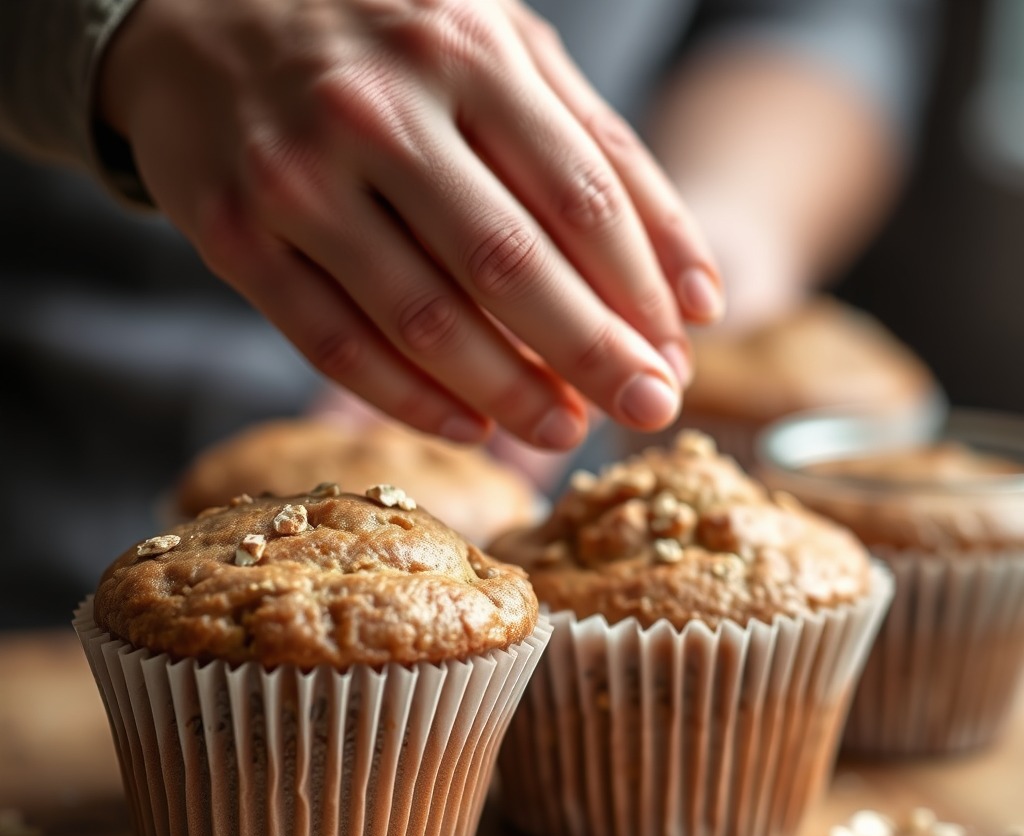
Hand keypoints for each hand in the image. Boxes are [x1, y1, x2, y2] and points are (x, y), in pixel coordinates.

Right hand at [99, 0, 722, 449]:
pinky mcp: (232, 236)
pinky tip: (472, 428)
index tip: (680, 353)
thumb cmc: (382, 42)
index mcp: (463, 49)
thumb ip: (602, 156)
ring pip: (425, 320)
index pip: (582, 198)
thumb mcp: (501, 54)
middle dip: (595, 356)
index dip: (642, 292)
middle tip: (648, 410)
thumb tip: (695, 290)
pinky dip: (412, 402)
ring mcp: (295, 177)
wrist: (195, 13)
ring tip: (565, 430)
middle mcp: (375, 110)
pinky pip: (336, 346)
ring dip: (510, 394)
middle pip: (512, 267)